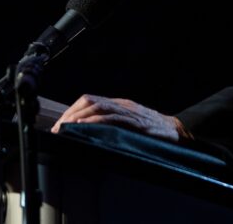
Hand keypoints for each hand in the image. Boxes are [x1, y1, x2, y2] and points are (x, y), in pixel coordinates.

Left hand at [51, 94, 187, 141]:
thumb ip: (111, 123)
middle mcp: (121, 104)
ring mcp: (129, 111)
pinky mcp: (136, 122)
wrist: (175, 130)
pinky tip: (86, 127)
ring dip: (79, 117)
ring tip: (66, 128)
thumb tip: (86, 132)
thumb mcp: (128, 123)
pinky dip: (97, 121)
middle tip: (57, 128)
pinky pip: (114, 118)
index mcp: (118, 103)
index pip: (88, 99)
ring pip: (99, 106)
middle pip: (89, 100)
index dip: (71, 110)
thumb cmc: (151, 130)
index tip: (58, 124)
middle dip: (70, 114)